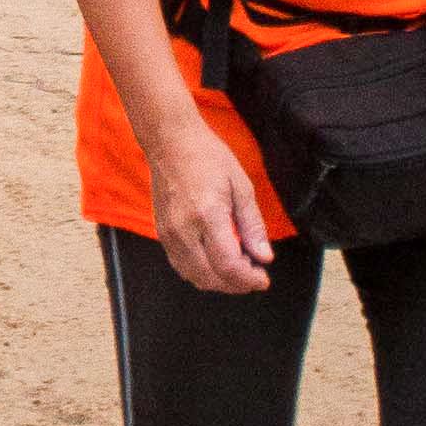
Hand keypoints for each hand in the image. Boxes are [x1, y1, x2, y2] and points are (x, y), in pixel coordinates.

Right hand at [141, 108, 273, 293]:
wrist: (169, 141)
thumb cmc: (207, 156)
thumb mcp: (240, 185)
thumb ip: (253, 225)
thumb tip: (265, 257)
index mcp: (207, 215)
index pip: (228, 265)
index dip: (249, 279)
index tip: (263, 278)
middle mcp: (184, 229)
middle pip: (210, 277)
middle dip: (236, 284)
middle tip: (254, 274)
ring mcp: (168, 233)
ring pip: (193, 276)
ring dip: (218, 282)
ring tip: (237, 268)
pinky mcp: (161, 232)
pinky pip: (181, 266)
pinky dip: (201, 272)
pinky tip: (215, 261)